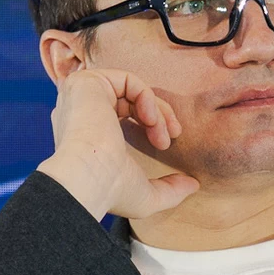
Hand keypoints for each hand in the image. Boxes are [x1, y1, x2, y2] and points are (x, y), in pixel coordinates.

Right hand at [36, 67, 198, 220]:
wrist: (88, 179)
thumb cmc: (110, 191)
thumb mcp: (146, 195)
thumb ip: (170, 189)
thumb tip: (193, 185)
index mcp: (87, 134)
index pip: (121, 116)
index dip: (150, 124)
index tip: (166, 143)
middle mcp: (80, 112)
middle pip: (129, 101)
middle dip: (159, 116)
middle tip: (174, 135)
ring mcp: (81, 96)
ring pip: (131, 90)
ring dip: (157, 111)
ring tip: (164, 135)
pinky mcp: (86, 82)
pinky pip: (128, 79)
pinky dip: (147, 97)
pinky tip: (151, 120)